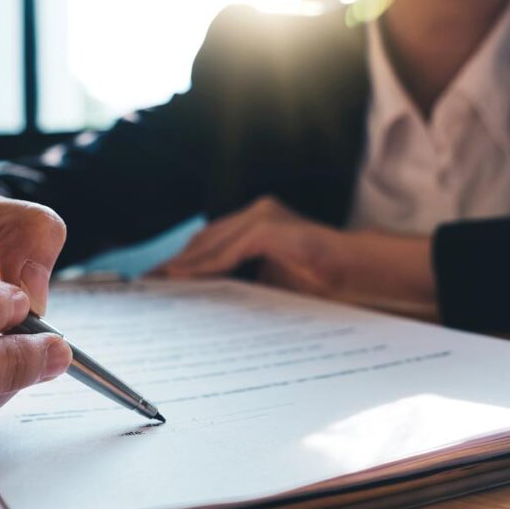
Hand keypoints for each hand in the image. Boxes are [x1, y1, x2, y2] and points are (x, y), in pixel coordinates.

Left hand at [153, 196, 437, 318]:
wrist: (360, 273)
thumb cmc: (321, 280)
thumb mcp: (271, 281)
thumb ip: (240, 280)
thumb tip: (204, 296)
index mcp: (257, 224)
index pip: (210, 242)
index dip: (184, 261)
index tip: (159, 281)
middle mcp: (257, 213)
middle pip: (204, 240)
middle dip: (176, 263)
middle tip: (149, 285)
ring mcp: (263, 216)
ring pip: (212, 243)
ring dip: (184, 265)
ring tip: (160, 284)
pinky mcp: (270, 228)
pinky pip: (230, 250)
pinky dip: (205, 266)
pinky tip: (184, 278)